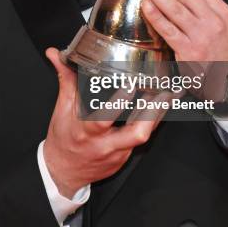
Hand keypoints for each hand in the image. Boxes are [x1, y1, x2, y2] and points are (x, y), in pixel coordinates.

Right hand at [43, 48, 159, 198]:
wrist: (64, 172)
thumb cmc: (63, 139)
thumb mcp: (62, 109)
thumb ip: (65, 79)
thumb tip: (56, 54)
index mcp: (86, 131)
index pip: (103, 119)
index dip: (119, 103)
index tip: (131, 84)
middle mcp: (105, 145)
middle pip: (136, 134)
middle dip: (153, 113)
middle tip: (166, 91)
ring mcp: (118, 153)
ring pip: (144, 136)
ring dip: (159, 114)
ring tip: (171, 94)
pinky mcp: (125, 158)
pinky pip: (142, 139)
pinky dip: (152, 122)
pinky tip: (162, 107)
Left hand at [135, 0, 227, 101]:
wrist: (227, 79)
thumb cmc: (219, 49)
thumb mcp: (219, 22)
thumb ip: (202, 4)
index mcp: (219, 9)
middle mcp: (212, 19)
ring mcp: (201, 35)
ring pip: (175, 8)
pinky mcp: (189, 50)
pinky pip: (169, 30)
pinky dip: (156, 16)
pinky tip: (146, 5)